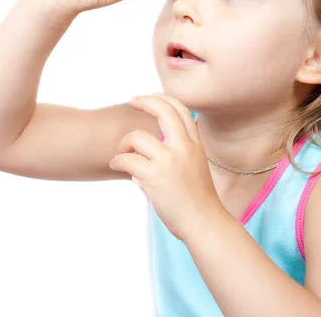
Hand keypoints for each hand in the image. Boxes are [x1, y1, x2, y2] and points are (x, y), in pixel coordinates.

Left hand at [109, 93, 225, 241]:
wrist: (204, 223)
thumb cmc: (195, 201)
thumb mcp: (193, 167)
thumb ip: (174, 154)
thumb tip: (139, 154)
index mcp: (195, 144)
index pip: (181, 109)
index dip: (163, 98)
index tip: (150, 97)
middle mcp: (184, 147)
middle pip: (163, 110)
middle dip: (145, 100)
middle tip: (132, 100)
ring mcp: (169, 160)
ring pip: (137, 136)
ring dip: (124, 145)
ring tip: (121, 156)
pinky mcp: (154, 176)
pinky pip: (126, 160)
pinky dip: (117, 161)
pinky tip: (116, 166)